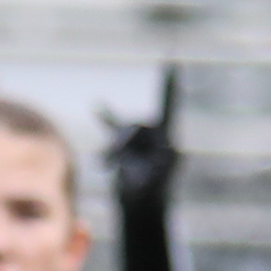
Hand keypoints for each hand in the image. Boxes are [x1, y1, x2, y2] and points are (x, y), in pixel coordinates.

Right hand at [101, 66, 179, 216]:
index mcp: (167, 137)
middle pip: (133, 126)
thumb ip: (161, 157)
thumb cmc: (154, 194)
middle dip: (122, 143)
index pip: (168, 105)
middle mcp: (154, 135)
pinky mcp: (124, 148)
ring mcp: (138, 140)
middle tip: (117, 163)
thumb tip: (162, 143)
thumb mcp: (159, 176)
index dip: (169, 85)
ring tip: (104, 166)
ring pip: (119, 134)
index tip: (173, 62)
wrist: (140, 208)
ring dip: (111, 150)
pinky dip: (106, 117)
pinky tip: (97, 106)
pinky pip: (114, 128)